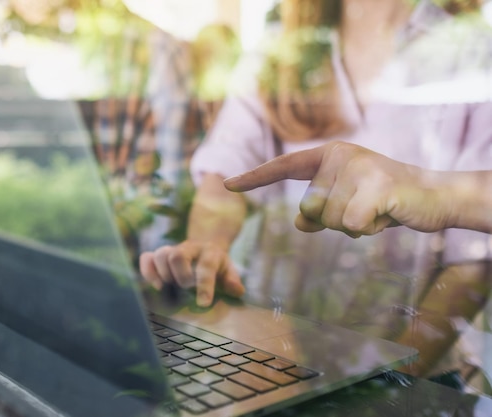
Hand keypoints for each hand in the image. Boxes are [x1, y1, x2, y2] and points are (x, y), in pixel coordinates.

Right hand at [139, 240, 244, 306]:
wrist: (205, 246)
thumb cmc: (217, 265)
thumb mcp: (229, 270)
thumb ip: (233, 281)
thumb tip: (237, 291)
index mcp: (210, 252)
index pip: (206, 266)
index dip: (205, 285)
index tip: (203, 303)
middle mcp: (190, 247)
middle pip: (178, 255)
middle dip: (181, 276)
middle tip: (185, 289)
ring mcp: (173, 250)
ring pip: (161, 254)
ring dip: (164, 274)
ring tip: (170, 286)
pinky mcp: (160, 255)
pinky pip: (147, 257)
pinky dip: (148, 271)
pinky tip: (157, 285)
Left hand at [224, 141, 455, 235]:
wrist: (432, 197)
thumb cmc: (384, 200)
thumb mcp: (346, 205)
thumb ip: (319, 212)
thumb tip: (300, 223)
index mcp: (329, 155)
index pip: (284, 166)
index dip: (254, 177)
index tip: (226, 184)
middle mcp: (339, 155)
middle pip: (309, 210)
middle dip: (334, 222)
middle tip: (364, 209)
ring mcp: (358, 168)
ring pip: (329, 222)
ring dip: (353, 227)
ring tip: (376, 210)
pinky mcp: (376, 187)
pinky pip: (350, 226)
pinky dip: (367, 230)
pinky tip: (385, 216)